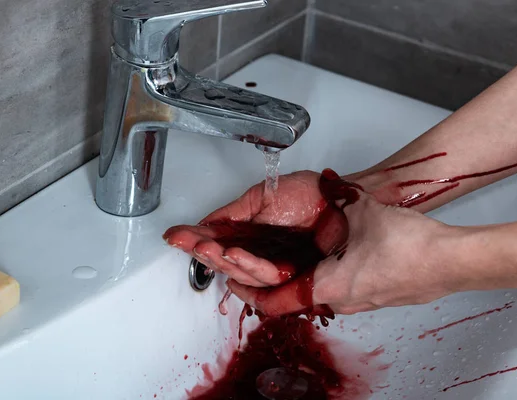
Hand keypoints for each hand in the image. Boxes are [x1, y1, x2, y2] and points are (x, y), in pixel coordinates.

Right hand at [163, 170, 347, 286]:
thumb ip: (233, 213)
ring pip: (240, 272)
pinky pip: (266, 281)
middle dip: (203, 251)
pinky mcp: (292, 280)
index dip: (196, 239)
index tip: (175, 235)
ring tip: (205, 246)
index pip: (218, 241)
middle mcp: (261, 254)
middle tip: (187, 241)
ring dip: (220, 259)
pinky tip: (232, 253)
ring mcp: (275, 267)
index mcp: (251, 236)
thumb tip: (204, 222)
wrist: (341, 198)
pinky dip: (248, 267)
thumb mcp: (262, 197)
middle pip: (225, 260)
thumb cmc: (310, 195)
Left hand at [228, 187, 459, 315]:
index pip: (275, 300)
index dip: (248, 291)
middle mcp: (343, 300)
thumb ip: (339, 204)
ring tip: (289, 259)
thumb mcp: (363, 214)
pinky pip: (342, 288)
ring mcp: (362, 301)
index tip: (233, 281)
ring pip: (319, 293)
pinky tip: (332, 257)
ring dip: (300, 278)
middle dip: (272, 280)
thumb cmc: (414, 247)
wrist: (454, 261)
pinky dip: (326, 275)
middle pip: (295, 297)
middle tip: (256, 266)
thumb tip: (329, 192)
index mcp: (330, 285)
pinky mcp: (377, 295)